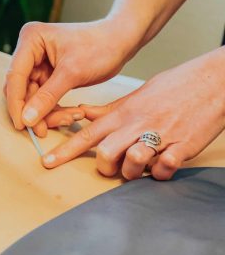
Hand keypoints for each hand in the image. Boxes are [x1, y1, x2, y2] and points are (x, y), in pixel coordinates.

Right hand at [4, 19, 134, 131]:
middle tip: (44, 131)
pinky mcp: (49, 75)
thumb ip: (47, 97)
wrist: (121, 42)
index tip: (22, 125)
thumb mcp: (72, 73)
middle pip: (21, 89)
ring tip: (69, 120)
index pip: (15, 76)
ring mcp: (39, 64)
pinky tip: (72, 115)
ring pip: (33, 98)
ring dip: (48, 113)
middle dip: (34, 111)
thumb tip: (26, 119)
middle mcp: (31, 50)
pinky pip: (45, 99)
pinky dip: (56, 109)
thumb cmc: (99, 47)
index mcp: (31, 40)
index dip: (16, 103)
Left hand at [41, 48, 224, 179]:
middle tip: (114, 166)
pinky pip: (164, 170)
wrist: (212, 80)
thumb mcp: (137, 94)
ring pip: (131, 164)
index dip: (64, 150)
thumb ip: (111, 108)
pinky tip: (165, 163)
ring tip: (142, 164)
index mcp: (124, 112)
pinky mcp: (182, 147)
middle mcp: (137, 124)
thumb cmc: (175, 87)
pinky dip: (162, 173)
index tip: (47, 162)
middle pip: (105, 155)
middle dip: (105, 167)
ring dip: (133, 171)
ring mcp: (160, 135)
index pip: (86, 133)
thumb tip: (86, 113)